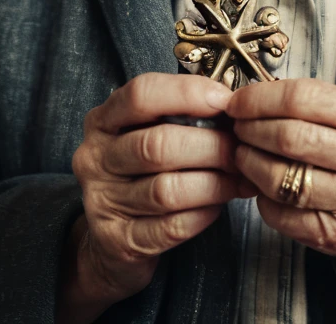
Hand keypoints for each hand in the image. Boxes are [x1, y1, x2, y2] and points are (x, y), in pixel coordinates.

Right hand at [58, 74, 246, 322]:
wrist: (108, 242)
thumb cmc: (141, 174)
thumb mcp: (148, 133)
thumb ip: (181, 116)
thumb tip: (236, 108)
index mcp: (103, 120)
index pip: (142, 94)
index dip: (188, 93)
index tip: (226, 102)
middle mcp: (95, 158)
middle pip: (158, 144)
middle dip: (211, 145)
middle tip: (241, 150)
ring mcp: (102, 202)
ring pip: (167, 189)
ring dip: (213, 184)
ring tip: (238, 180)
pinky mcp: (117, 242)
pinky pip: (170, 227)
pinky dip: (202, 215)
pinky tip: (217, 207)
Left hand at [227, 78, 335, 301]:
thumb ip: (327, 103)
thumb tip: (262, 95)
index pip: (306, 99)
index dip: (261, 98)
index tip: (239, 100)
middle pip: (292, 139)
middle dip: (250, 129)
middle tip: (236, 127)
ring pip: (284, 180)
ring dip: (250, 164)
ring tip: (242, 153)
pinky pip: (288, 218)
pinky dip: (264, 200)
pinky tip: (262, 187)